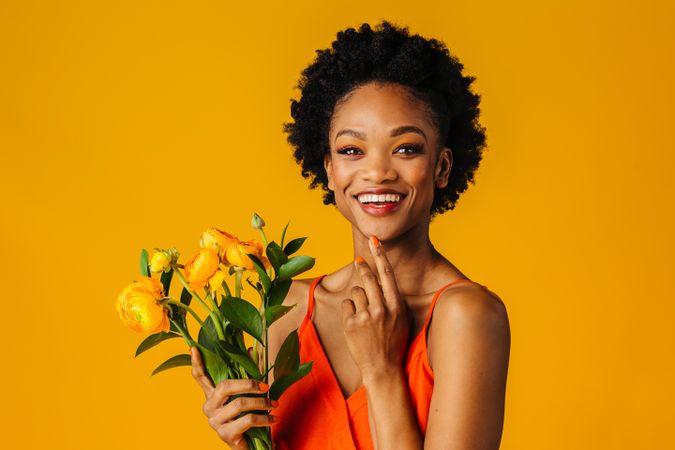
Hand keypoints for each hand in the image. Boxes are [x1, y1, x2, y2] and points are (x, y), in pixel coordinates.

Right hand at [190, 346, 277, 449]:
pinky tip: (273, 419)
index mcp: (212, 395)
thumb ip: (248, 373)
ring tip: (275, 404)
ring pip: (240, 404)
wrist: (251, 446)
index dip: (196, 363)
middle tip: (267, 387)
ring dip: (262, 403)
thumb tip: (250, 349)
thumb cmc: (248, 417)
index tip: (194, 348)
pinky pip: (247, 420)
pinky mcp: (225, 434)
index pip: (200, 377)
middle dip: (249, 384)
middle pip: (225, 386)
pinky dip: (264, 418)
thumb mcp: (248, 394)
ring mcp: (214, 422)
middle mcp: (209, 407)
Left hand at [341, 236, 409, 378]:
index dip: (380, 255)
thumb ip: (392, 300)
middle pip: (368, 278)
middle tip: (359, 262)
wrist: (383, 369)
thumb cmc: (393, 343)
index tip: (374, 239)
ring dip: (358, 298)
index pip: (387, 274)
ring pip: (356, 291)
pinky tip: (356, 324)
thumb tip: (380, 280)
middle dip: (362, 268)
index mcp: (396, 306)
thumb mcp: (400, 319)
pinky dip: (349, 311)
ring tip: (364, 315)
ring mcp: (365, 316)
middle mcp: (381, 309)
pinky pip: (347, 305)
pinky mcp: (351, 324)